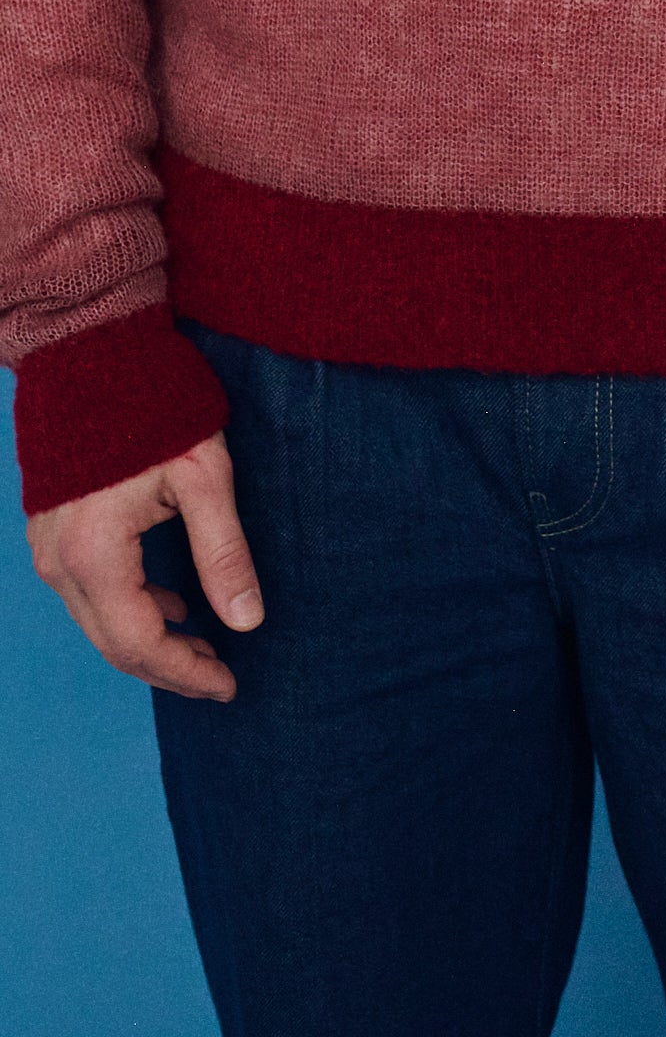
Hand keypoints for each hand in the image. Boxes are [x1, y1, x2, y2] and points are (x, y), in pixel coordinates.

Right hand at [27, 433, 261, 704]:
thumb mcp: (204, 476)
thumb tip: (248, 621)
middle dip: (170, 667)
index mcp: (95, 554)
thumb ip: (224, 553)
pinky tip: (172, 604)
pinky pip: (87, 594)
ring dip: (150, 641)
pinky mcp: (50, 533)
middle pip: (114, 645)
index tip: (230, 685)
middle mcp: (59, 563)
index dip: (186, 673)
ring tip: (206, 646)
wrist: (92, 351)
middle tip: (222, 676)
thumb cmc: (155, 407)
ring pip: (98, 623)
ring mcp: (47, 549)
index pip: (140, 644)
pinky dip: (129, 611)